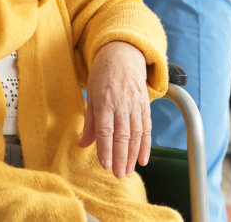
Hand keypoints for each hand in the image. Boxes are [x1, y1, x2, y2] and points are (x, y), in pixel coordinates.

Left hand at [79, 41, 150, 177]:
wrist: (122, 55)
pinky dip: (146, 145)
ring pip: (136, 134)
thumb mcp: (91, 94)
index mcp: (105, 100)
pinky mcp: (145, 105)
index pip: (105, 129)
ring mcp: (135, 104)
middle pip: (122, 135)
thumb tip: (83, 144)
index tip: (105, 165)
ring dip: (133, 155)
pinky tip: (143, 159)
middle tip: (118, 175)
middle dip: (121, 157)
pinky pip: (147, 128)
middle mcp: (121, 103)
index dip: (106, 148)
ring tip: (128, 170)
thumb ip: (90, 120)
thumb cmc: (103, 74)